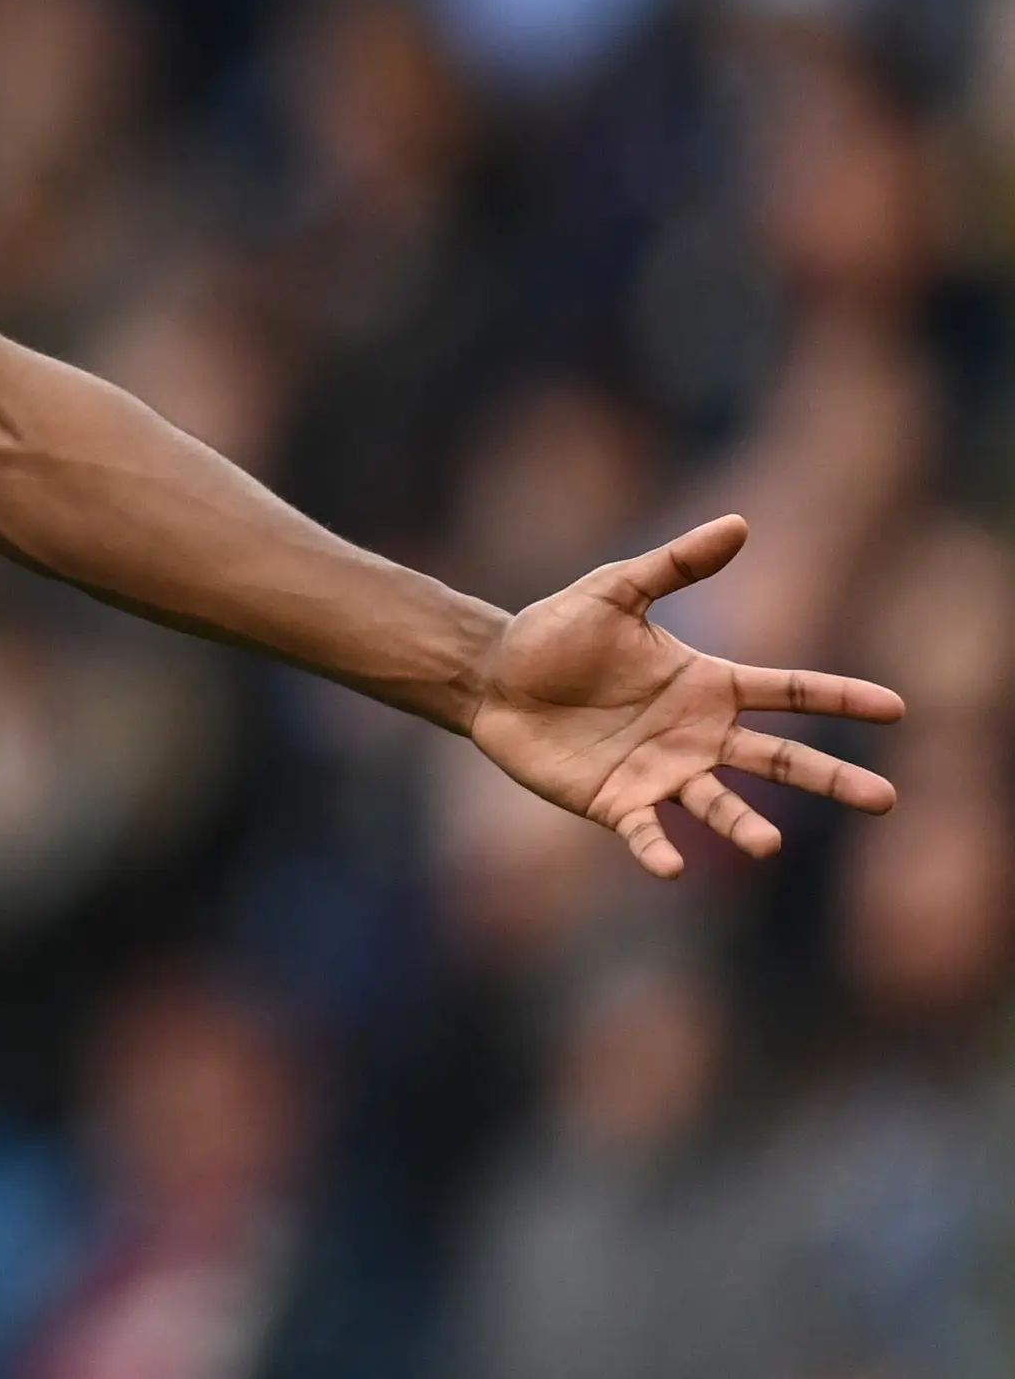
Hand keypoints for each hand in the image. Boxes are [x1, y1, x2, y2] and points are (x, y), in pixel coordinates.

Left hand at [470, 514, 904, 875]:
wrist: (495, 676)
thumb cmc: (558, 632)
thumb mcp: (615, 590)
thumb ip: (675, 565)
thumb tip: (739, 523)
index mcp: (709, 685)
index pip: (790, 692)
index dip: (841, 698)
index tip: (896, 709)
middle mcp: (699, 736)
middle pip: (780, 760)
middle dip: (831, 779)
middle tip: (885, 800)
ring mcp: (663, 773)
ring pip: (720, 804)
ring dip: (744, 825)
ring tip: (768, 845)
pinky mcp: (617, 802)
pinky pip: (646, 832)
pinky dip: (659, 850)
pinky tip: (672, 868)